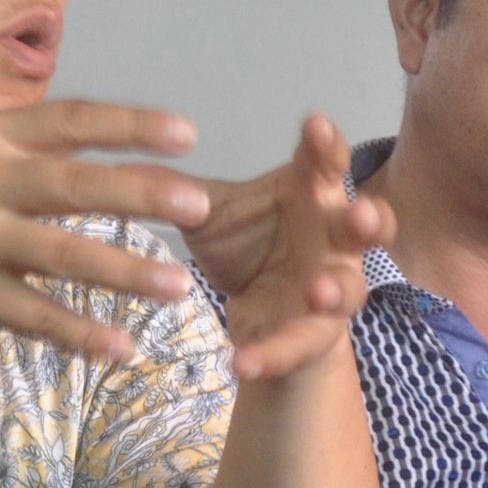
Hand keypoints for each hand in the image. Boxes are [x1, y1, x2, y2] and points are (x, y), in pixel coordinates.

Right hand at [0, 99, 214, 362]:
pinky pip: (33, 315)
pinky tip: (121, 348)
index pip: (71, 120)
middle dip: (145, 193)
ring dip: (127, 272)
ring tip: (181, 289)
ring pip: (64, 254)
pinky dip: (79, 333)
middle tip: (203, 204)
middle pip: (77, 183)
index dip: (131, 125)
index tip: (186, 133)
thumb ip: (9, 145)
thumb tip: (78, 131)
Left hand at [177, 114, 392, 379]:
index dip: (327, 146)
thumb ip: (179, 193)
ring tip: (317, 290)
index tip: (315, 125)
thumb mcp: (211, 216)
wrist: (258, 316)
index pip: (325, 164)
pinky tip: (241, 363)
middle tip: (357, 211)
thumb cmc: (248, 248)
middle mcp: (332, 240)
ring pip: (349, 288)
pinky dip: (271, 354)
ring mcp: (330, 288)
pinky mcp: (314, 335)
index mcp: (311, 196)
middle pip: (364, 226)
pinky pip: (298, 345)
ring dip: (335, 289)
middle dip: (368, 219)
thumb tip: (119, 164)